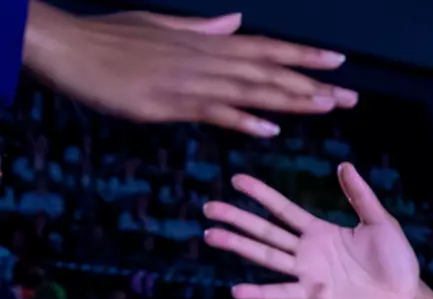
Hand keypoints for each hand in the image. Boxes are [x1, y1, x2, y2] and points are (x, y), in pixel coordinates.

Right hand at [22, 5, 356, 137]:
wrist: (66, 47)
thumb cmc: (109, 38)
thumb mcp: (161, 27)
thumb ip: (203, 30)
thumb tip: (234, 22)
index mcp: (206, 44)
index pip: (266, 48)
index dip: (303, 56)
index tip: (338, 62)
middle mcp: (206, 60)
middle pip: (269, 71)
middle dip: (313, 84)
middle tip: (351, 97)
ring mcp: (190, 81)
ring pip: (251, 90)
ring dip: (291, 100)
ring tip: (327, 107)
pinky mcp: (169, 103)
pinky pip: (213, 112)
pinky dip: (243, 119)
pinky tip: (270, 128)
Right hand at [204, 166, 420, 298]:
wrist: (407, 298)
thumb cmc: (397, 261)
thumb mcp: (380, 222)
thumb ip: (361, 196)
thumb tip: (345, 165)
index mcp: (321, 231)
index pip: (283, 209)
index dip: (261, 194)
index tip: (236, 179)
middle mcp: (308, 251)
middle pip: (266, 231)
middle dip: (237, 219)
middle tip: (209, 208)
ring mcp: (308, 274)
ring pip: (266, 257)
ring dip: (239, 247)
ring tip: (211, 236)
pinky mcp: (314, 297)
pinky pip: (283, 293)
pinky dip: (260, 294)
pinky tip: (235, 291)